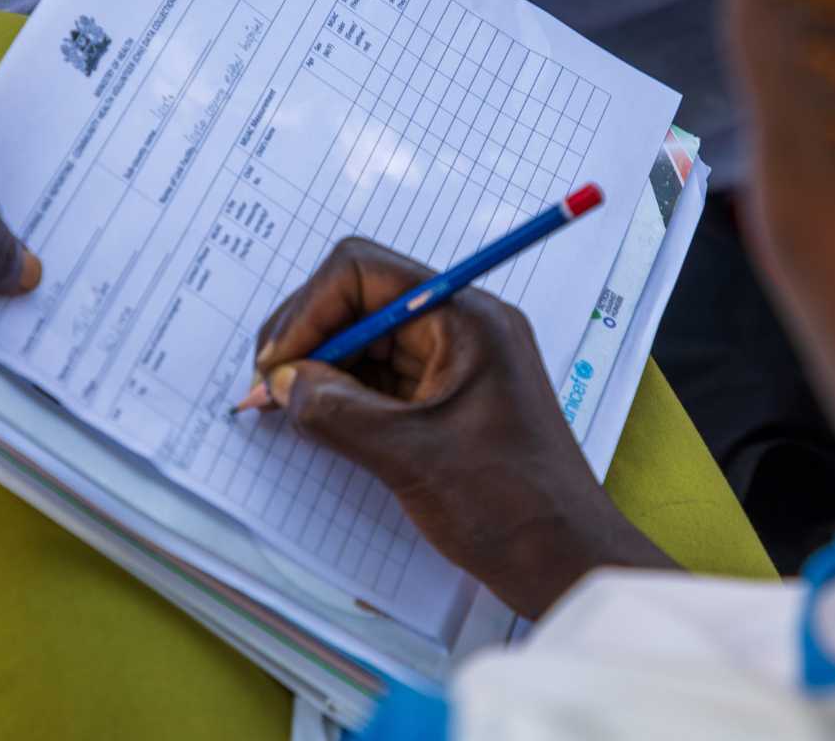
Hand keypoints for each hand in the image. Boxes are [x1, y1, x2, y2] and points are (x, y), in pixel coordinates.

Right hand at [253, 239, 668, 615]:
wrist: (565, 562)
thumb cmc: (508, 506)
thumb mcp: (408, 456)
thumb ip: (335, 411)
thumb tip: (281, 383)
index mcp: (466, 317)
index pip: (365, 272)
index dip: (309, 309)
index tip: (276, 363)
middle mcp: (461, 325)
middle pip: (362, 298)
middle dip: (309, 335)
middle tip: (269, 386)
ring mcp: (455, 360)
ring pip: (367, 338)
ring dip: (321, 365)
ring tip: (283, 405)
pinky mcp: (446, 396)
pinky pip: (382, 375)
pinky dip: (343, 391)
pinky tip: (314, 417)